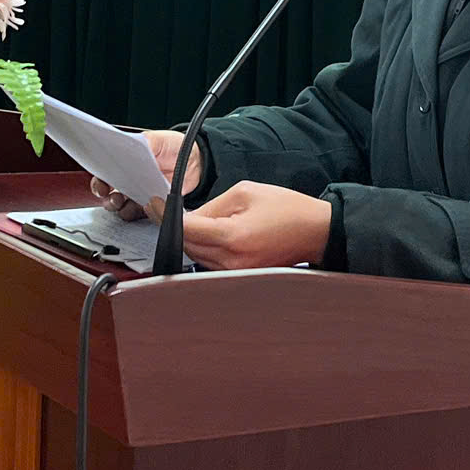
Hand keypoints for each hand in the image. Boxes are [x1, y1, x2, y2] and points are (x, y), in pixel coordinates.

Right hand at [89, 128, 196, 220]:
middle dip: (103, 194)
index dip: (98, 177)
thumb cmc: (173, 147)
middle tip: (108, 192)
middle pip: (106, 190)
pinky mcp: (149, 205)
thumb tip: (126, 147)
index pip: (103, 170)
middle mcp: (127, 178)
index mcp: (125, 160)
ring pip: (117, 204)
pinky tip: (138, 206)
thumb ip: (141, 142)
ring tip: (121, 200)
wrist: (195, 162)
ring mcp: (137, 193)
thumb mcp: (156, 139)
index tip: (100, 181)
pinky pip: (135, 213)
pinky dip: (133, 212)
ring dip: (116, 205)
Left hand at [179, 183, 332, 270]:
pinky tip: (210, 233)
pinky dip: (204, 247)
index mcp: (233, 237)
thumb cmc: (285, 208)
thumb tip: (188, 217)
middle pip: (188, 245)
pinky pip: (210, 262)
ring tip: (193, 219)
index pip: (186, 229)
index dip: (165, 215)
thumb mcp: (245, 193)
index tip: (154, 204)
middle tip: (166, 208)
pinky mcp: (240, 276)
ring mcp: (236, 273)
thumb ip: (212, 206)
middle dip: (176, 226)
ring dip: (191, 238)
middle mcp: (232, 261)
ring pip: (197, 255)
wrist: (315, 231)